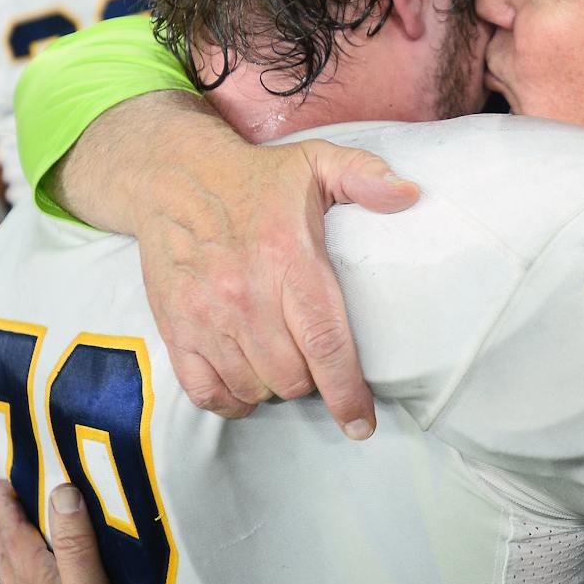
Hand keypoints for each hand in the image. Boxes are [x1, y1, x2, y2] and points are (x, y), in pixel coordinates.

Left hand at [0, 482, 130, 583]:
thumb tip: (62, 491)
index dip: (8, 504)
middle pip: (6, 550)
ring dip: (5, 546)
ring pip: (9, 573)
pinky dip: (17, 574)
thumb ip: (76, 542)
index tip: (1, 479)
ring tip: (4, 531)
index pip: (15, 532)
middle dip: (0, 521)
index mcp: (34, 577)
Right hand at [136, 137, 418, 436]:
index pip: (325, 342)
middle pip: (292, 376)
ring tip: (283, 361)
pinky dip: (231, 398)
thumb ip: (366, 176)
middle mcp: (246, 294)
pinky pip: (206, 392)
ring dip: (274, 387)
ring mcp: (207, 316)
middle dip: (312, 380)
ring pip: (253, 387)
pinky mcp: (175, 328)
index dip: (346, 391)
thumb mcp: (317, 161)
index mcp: (288, 258)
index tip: (362, 422)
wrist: (173, 176)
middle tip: (316, 359)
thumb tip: (410, 195)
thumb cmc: (256, 177)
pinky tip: (246, 382)